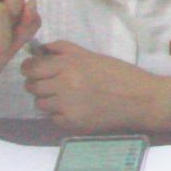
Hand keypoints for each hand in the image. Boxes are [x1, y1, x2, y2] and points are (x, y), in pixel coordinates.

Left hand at [21, 43, 170, 133]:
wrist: (140, 99)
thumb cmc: (119, 73)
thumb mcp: (93, 55)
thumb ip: (65, 49)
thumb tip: (41, 48)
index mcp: (70, 64)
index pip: (31, 67)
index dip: (30, 68)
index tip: (34, 70)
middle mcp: (64, 84)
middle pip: (32, 86)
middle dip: (38, 84)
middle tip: (52, 84)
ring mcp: (67, 105)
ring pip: (40, 103)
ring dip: (49, 100)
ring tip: (67, 97)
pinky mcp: (71, 122)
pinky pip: (53, 118)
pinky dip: (61, 114)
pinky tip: (76, 109)